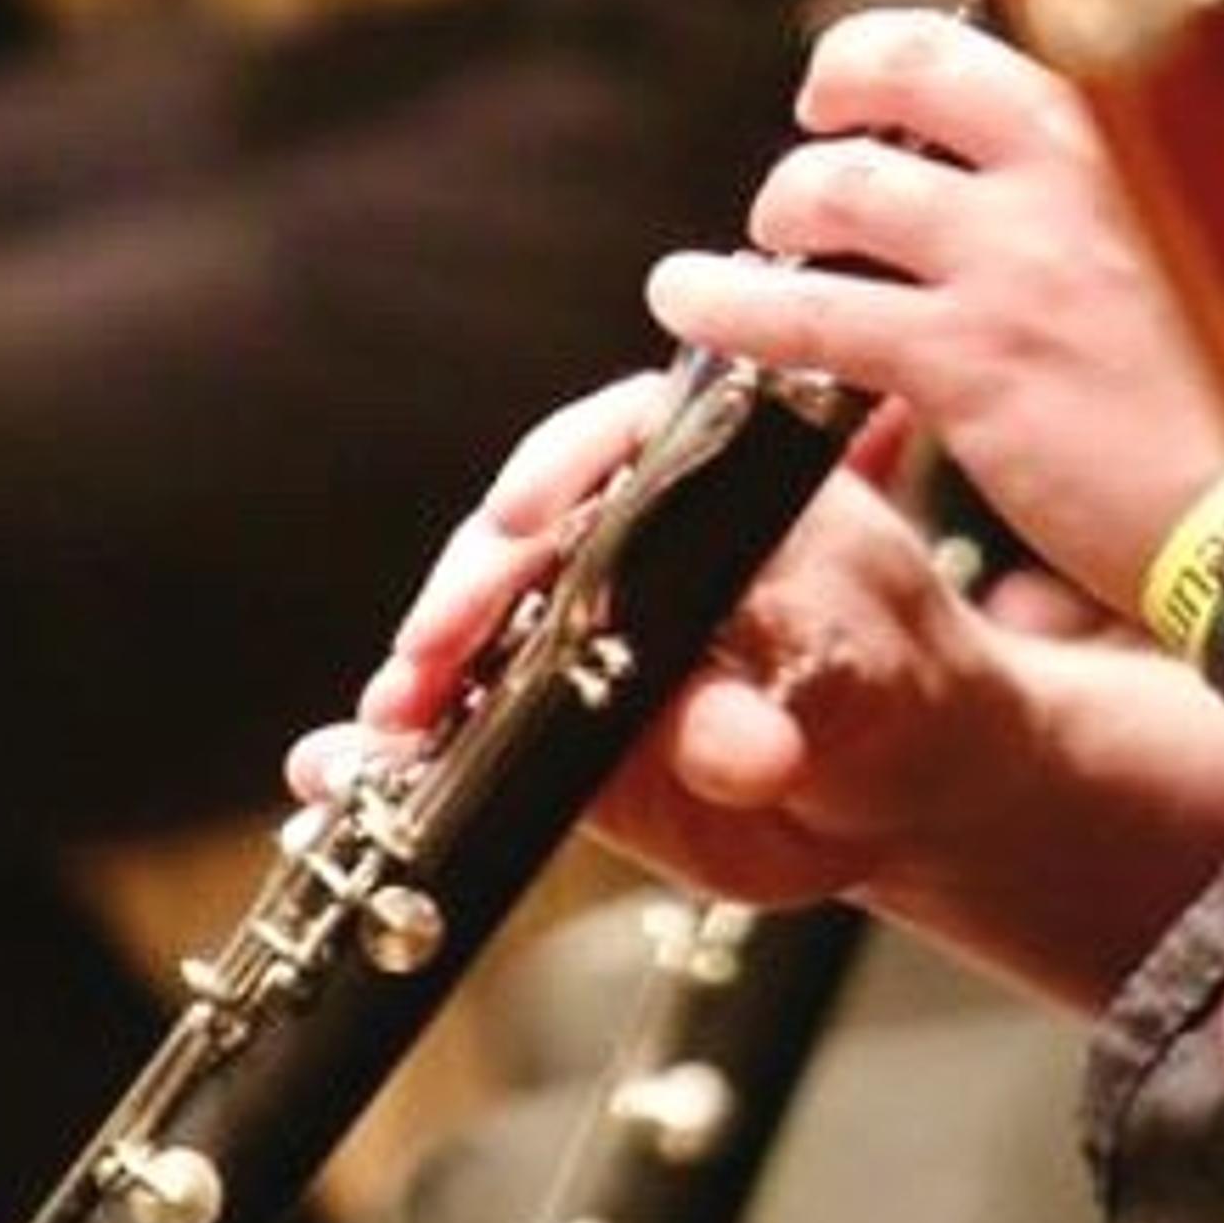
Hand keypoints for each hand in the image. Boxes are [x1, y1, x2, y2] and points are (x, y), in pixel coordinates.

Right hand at [290, 376, 1008, 919]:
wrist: (895, 784)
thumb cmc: (893, 693)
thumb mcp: (860, 692)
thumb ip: (785, 708)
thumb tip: (744, 751)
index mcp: (714, 482)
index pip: (622, 438)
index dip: (560, 470)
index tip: (524, 518)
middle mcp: (625, 543)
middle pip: (521, 532)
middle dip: (467, 589)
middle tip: (431, 648)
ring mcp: (572, 635)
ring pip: (475, 628)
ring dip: (419, 673)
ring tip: (387, 724)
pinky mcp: (542, 727)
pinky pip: (457, 730)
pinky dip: (391, 752)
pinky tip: (329, 771)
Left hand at [647, 0, 1223, 616]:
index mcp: (1172, 98)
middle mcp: (1086, 152)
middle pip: (911, 63)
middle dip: (845, 75)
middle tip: (828, 110)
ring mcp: (1018, 255)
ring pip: (841, 186)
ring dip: (789, 201)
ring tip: (779, 229)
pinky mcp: (965, 360)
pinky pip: (804, 308)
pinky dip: (726, 297)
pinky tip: (691, 296)